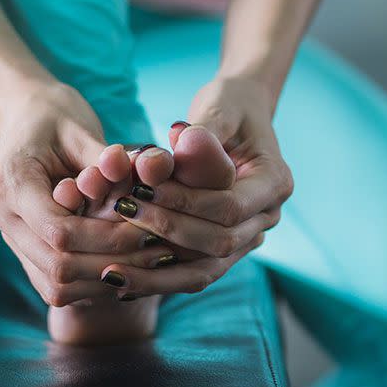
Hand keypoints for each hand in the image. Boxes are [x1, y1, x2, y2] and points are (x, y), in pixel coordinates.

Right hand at [0, 83, 169, 306]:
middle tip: (156, 253)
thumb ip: (107, 157)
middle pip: (57, 266)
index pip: (59, 231)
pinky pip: (54, 285)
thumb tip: (146, 169)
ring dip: (104, 281)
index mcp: (12, 182)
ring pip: (55, 285)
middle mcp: (3, 216)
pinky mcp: (23, 249)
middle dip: (112, 264)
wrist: (24, 118)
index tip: (148, 230)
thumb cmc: (57, 116)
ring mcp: (9, 237)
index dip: (107, 238)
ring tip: (147, 264)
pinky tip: (127, 267)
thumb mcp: (81, 128)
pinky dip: (92, 283)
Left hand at [97, 74, 292, 296]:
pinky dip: (159, 278)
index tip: (141, 189)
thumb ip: (204, 130)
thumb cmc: (229, 105)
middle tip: (123, 212)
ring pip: (207, 270)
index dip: (185, 201)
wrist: (239, 115)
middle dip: (168, 232)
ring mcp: (249, 236)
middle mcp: (267, 216)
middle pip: (220, 242)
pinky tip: (121, 281)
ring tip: (111, 272)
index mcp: (275, 183)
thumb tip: (183, 137)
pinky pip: (194, 271)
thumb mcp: (220, 107)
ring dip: (158, 274)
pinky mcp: (225, 247)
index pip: (230, 206)